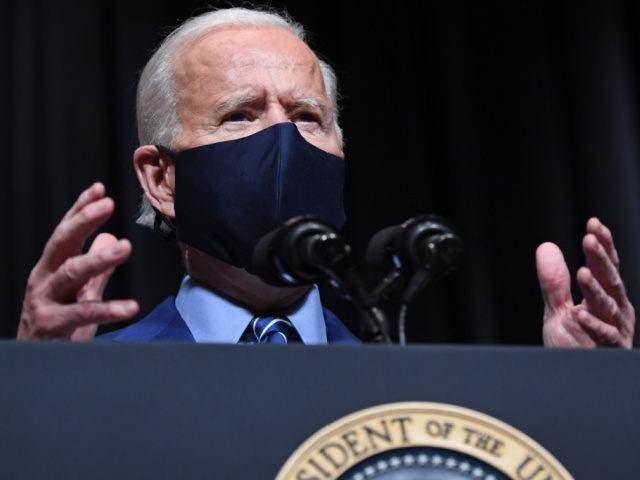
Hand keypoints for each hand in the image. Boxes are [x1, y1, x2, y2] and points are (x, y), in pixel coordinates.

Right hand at [18, 183, 138, 339]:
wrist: (35, 361)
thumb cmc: (57, 325)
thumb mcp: (79, 292)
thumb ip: (95, 269)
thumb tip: (110, 238)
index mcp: (51, 267)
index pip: (66, 232)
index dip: (81, 209)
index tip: (99, 189)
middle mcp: (44, 279)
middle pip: (62, 243)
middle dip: (84, 220)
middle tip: (108, 204)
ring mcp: (45, 301)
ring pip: (70, 273)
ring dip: (99, 258)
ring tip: (125, 247)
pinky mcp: (51, 325)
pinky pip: (82, 313)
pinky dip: (109, 309)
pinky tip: (130, 306)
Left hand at [536, 217, 634, 347]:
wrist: (574, 379)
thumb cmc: (573, 344)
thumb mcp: (558, 309)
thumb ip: (554, 282)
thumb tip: (546, 247)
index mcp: (607, 297)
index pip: (607, 266)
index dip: (603, 245)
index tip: (593, 224)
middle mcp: (616, 311)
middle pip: (610, 280)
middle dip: (601, 259)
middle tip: (590, 239)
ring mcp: (616, 330)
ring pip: (608, 305)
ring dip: (596, 289)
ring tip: (583, 272)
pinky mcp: (609, 350)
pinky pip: (602, 335)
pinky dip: (592, 324)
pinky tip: (580, 313)